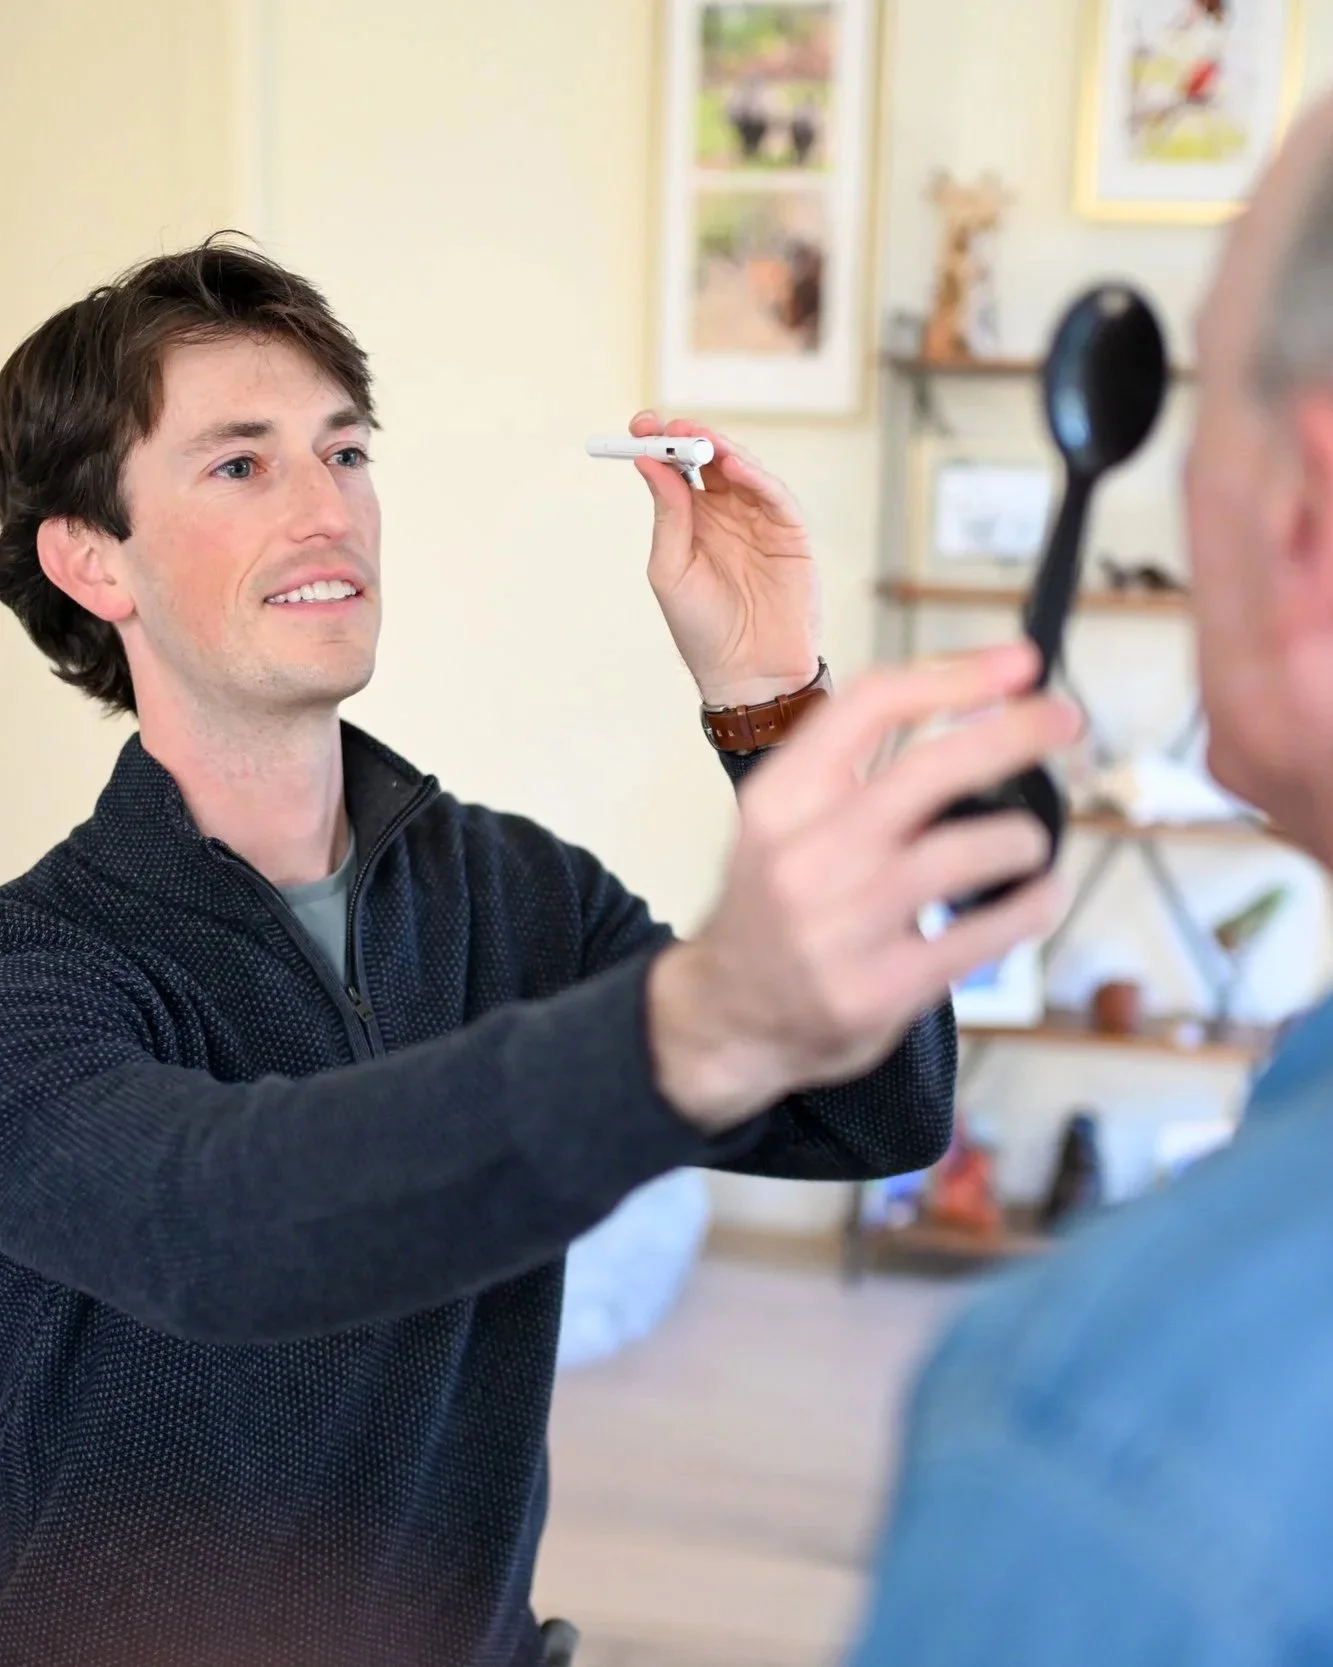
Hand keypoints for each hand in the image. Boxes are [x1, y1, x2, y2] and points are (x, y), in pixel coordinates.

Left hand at [628, 409, 819, 706]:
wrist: (747, 672)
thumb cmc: (702, 629)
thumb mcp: (671, 569)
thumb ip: (666, 516)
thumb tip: (647, 464)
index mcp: (692, 522)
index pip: (676, 470)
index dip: (659, 444)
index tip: (639, 424)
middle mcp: (726, 515)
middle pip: (709, 460)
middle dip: (688, 437)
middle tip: (668, 423)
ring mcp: (759, 521)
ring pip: (743, 470)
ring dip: (721, 449)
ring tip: (699, 438)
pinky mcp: (790, 534)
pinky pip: (774, 496)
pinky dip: (756, 477)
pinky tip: (734, 465)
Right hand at [647, 642, 1080, 1131]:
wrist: (727, 1014)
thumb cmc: (774, 905)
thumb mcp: (783, 821)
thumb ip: (853, 768)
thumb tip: (977, 706)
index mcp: (779, 799)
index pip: (870, 707)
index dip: (955, 674)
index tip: (1018, 666)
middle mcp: (804, 856)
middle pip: (928, 769)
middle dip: (1014, 733)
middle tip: (1064, 720)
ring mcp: (841, 927)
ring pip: (966, 851)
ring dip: (1023, 836)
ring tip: (1032, 840)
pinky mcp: (879, 989)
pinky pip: (983, 935)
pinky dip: (1031, 906)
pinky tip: (1041, 894)